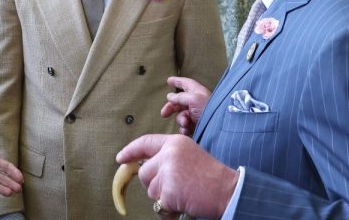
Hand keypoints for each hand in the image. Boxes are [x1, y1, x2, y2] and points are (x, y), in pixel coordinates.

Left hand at [116, 134, 237, 219]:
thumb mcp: (188, 155)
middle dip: (154, 182)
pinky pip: (159, 202)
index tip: (121, 158)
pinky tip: (184, 199)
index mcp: (175, 142)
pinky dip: (169, 206)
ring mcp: (168, 172)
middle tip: (176, 185)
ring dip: (162, 195)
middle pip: (144, 172)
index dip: (130, 150)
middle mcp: (169, 154)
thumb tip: (144, 167)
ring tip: (183, 191)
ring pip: (149, 189)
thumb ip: (168, 156)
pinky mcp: (168, 190)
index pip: (145, 142)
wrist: (227, 190)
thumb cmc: (210, 175)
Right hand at [160, 77, 210, 135]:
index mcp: (196, 92)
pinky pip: (185, 126)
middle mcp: (195, 102)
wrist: (219, 126)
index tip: (168, 80)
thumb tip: (169, 96)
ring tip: (185, 124)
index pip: (185, 84)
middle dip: (171, 108)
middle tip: (164, 114)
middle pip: (179, 102)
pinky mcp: (196, 125)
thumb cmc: (207, 108)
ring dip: (181, 120)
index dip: (177, 81)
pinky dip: (184, 128)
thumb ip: (180, 97)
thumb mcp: (193, 99)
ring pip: (181, 116)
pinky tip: (187, 130)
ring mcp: (196, 114)